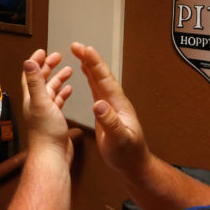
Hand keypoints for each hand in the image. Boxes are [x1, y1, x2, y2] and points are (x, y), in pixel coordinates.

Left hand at [20, 49, 73, 158]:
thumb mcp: (40, 102)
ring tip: (68, 70)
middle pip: (41, 80)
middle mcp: (36, 103)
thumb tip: (28, 62)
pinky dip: (63, 93)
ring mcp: (45, 112)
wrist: (53, 156)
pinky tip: (70, 90)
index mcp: (31, 98)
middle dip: (48, 67)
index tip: (43, 51)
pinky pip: (58, 102)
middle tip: (58, 56)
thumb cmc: (46, 132)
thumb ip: (35, 82)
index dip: (35, 62)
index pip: (30, 75)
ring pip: (51, 90)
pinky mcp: (54, 119)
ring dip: (58, 79)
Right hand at [70, 42, 147, 173]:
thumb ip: (110, 122)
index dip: (95, 64)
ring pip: (98, 79)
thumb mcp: (119, 139)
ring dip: (89, 64)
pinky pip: (96, 88)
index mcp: (117, 105)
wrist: (133, 165)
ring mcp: (111, 105)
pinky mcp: (106, 111)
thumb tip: (98, 104)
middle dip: (89, 58)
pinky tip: (85, 72)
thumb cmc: (127, 154)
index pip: (105, 80)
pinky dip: (90, 77)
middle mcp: (115, 101)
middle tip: (76, 45)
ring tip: (79, 52)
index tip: (85, 50)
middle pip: (101, 75)